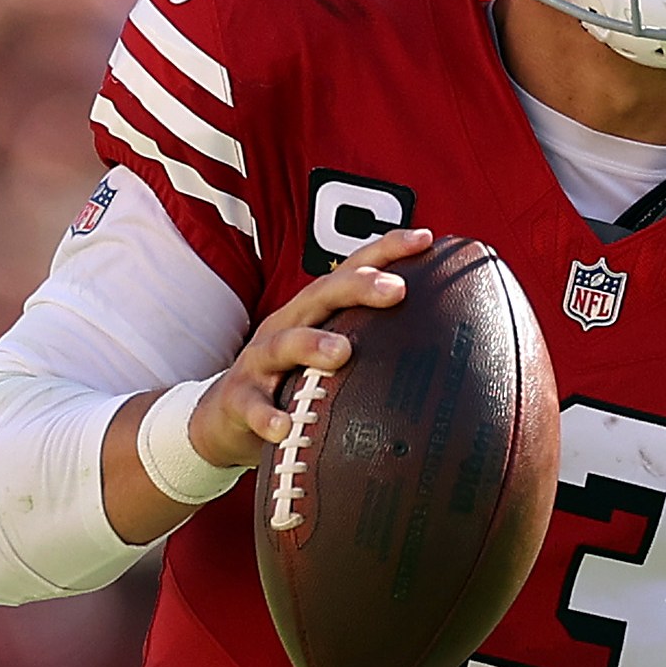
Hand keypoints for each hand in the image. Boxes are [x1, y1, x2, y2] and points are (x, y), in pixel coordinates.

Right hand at [187, 228, 433, 466]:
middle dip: (358, 287)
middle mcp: (286, 325)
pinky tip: (284, 427)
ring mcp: (259, 361)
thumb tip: (442, 347)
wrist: (223, 418)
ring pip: (284, 344)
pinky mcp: (238, 398)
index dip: (386, 251)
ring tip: (342, 352)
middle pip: (321, 295)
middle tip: (396, 290)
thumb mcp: (327, 357)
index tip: (426, 239)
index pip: (351, 270)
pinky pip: (253, 405)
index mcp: (313, 312)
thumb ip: (370, 345)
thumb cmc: (291, 382)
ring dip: (312, 344)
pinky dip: (268, 415)